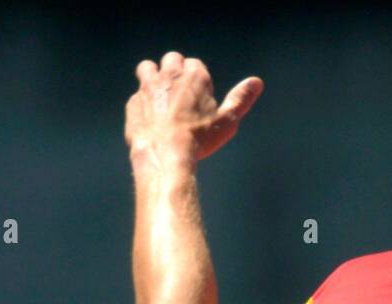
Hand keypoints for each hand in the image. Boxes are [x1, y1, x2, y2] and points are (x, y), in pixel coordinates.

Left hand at [126, 52, 262, 164]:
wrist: (166, 154)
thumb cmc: (200, 139)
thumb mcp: (227, 121)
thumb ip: (241, 99)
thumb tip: (257, 82)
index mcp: (194, 75)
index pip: (195, 65)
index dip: (198, 81)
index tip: (200, 98)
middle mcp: (170, 74)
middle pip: (172, 60)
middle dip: (176, 73)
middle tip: (181, 96)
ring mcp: (148, 87)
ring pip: (148, 68)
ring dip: (154, 78)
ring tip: (162, 99)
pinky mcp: (134, 103)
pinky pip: (138, 97)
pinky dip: (143, 104)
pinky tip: (151, 120)